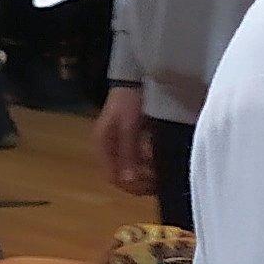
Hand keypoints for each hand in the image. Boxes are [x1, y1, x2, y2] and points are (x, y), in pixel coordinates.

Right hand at [94, 82, 152, 196]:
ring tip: (160, 163)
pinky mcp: (128, 139)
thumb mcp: (129, 128)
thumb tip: (128, 181)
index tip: (150, 186)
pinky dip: (148, 159)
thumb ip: (129, 154)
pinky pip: (137, 157)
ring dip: (146, 169)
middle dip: (141, 177)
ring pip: (131, 166)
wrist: (134, 77)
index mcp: (103, 146)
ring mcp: (118, 144)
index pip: (113, 177)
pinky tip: (158, 153)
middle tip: (159, 176)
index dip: (131, 186)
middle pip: (123, 174)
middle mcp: (108, 148)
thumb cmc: (129, 102)